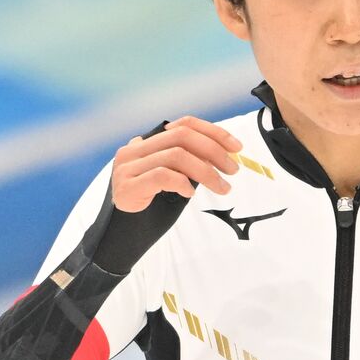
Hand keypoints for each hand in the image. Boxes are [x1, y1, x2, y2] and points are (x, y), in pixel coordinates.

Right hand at [112, 115, 242, 211]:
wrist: (122, 234)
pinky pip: (162, 176)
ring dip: (206, 171)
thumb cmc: (151, 206)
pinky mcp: (127, 187)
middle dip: (214, 150)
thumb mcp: (173, 178)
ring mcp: (127, 168)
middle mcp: (133, 150)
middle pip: (181, 136)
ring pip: (175, 155)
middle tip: (233, 169)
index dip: (213, 132)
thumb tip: (221, 154)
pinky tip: (190, 193)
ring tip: (222, 187)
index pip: (183, 125)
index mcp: (146, 143)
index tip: (236, 147)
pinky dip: (182, 183)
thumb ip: (188, 163)